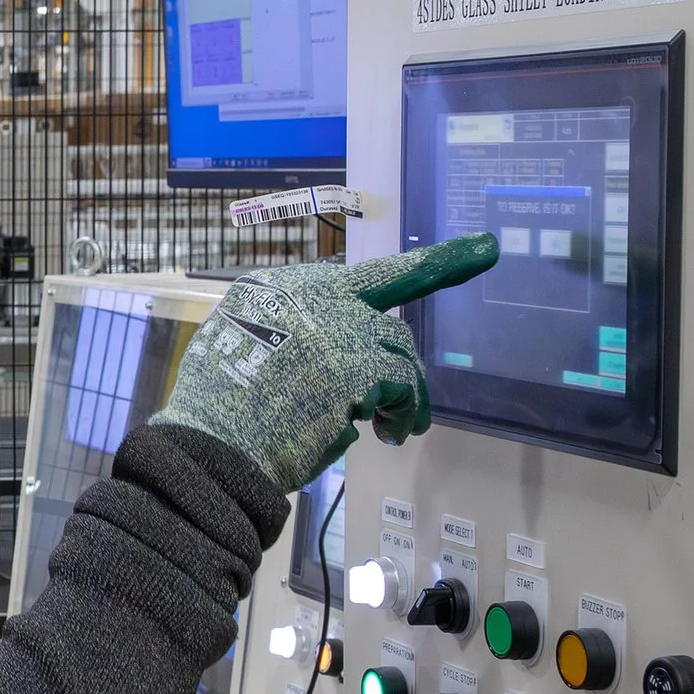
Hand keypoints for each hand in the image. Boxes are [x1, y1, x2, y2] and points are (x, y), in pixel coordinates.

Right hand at [153, 232, 500, 493]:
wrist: (210, 451)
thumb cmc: (217, 417)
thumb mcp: (235, 351)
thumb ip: (283, 338)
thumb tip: (331, 364)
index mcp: (268, 289)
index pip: (342, 276)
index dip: (394, 262)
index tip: (453, 243)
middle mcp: (303, 295)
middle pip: (385, 286)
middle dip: (440, 267)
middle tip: (483, 250)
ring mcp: (334, 327)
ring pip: (397, 343)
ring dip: (405, 387)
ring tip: (398, 425)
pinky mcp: (359, 367)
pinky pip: (405, 385)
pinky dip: (404, 412)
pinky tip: (391, 433)